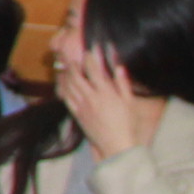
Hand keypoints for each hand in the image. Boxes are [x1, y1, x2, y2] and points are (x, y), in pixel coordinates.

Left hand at [56, 40, 142, 158]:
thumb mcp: (129, 102)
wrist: (116, 144)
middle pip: (77, 75)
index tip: (90, 49)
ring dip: (67, 74)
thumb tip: (119, 67)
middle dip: (74, 64)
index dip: (91, 57)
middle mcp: (91, 97)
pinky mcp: (77, 114)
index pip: (94, 69)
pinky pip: (66, 98)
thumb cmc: (127, 124)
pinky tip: (65, 84)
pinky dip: (64, 88)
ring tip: (68, 68)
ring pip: (69, 85)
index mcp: (105, 92)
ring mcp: (82, 106)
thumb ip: (123, 83)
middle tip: (74, 58)